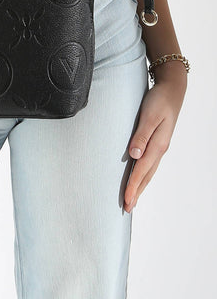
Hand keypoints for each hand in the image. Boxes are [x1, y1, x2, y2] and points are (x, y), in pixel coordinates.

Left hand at [124, 68, 186, 211]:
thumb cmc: (159, 100)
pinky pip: (149, 163)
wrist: (172, 89)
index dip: (133, 186)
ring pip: (148, 171)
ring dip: (140, 185)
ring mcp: (159, 146)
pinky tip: (139, 176)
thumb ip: (141, 135)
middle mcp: (159, 148)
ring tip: (132, 198)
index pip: (142, 170)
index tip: (126, 201)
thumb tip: (134, 155)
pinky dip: (143, 173)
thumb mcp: (149, 116)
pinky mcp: (157, 141)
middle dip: (136, 192)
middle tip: (127, 208)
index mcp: (157, 145)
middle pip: (146, 175)